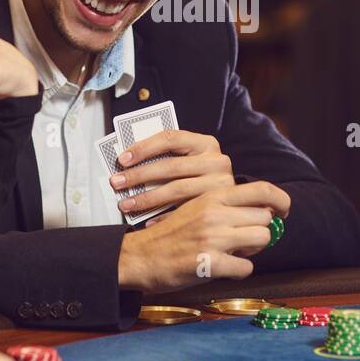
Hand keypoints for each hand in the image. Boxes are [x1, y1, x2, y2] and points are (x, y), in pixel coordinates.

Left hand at [110, 130, 234, 216]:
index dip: (144, 147)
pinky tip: (147, 222)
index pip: (171, 138)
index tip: (122, 159)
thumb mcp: (189, 160)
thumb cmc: (200, 176)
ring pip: (177, 189)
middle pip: (171, 166)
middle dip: (139, 175)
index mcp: (206, 143)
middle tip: (116, 183)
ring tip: (126, 204)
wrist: (243, 201)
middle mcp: (217, 161)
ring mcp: (221, 184)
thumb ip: (167, 156)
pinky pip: (185, 211)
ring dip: (147, 199)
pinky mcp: (219, 205)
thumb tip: (128, 162)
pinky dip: (163, 216)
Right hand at [117, 181, 289, 294]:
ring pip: (261, 240)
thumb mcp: (197, 207)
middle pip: (265, 219)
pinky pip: (246, 268)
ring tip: (231, 252)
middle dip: (258, 232)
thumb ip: (226, 206)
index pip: (262, 190)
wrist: (138, 256)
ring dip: (251, 250)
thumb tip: (265, 213)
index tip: (284, 211)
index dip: (281, 200)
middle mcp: (215, 212)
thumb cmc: (170, 233)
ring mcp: (213, 237)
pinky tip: (221, 268)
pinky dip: (238, 271)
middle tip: (240, 240)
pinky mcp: (209, 262)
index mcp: (213, 194)